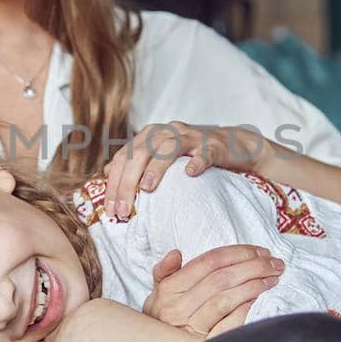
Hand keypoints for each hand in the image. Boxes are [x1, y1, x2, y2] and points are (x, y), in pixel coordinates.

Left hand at [104, 122, 277, 218]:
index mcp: (151, 135)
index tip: (110, 210)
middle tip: (123, 210)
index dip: (113, 182)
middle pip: (141, 152)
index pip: (124, 157)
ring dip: (156, 167)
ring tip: (147, 189)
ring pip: (169, 147)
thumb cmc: (192, 154)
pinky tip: (191, 174)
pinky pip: (204, 152)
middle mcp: (168, 131)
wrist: (234, 145)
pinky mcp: (214, 145)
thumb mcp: (160, 155)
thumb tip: (106, 171)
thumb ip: (135, 161)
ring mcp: (192, 137)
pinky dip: (197, 161)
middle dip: (128, 182)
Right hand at [144, 245, 283, 334]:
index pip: (209, 262)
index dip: (237, 253)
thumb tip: (176, 253)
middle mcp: (178, 307)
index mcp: (169, 289)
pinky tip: (258, 301)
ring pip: (225, 299)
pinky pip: (227, 326)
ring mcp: (190, 328)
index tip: (259, 251)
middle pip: (221, 278)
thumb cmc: (161, 319)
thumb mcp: (157, 293)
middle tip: (274, 263)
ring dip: (253, 286)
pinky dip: (244, 311)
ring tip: (272, 279)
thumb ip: (166, 271)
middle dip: (253, 266)